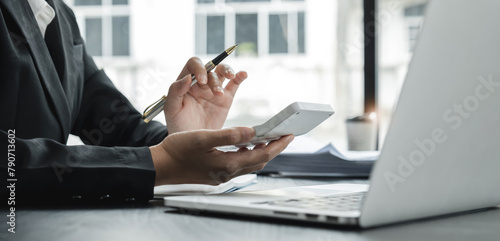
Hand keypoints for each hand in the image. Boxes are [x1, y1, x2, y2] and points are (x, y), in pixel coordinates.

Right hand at [149, 127, 293, 185]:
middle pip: (259, 161)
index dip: (278, 145)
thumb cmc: (178, 150)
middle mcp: (227, 173)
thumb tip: (252, 132)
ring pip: (250, 164)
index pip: (261, 155)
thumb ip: (229, 135)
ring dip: (261, 152)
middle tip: (283, 136)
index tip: (289, 136)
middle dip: (273, 149)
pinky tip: (245, 145)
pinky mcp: (216, 174)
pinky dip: (248, 155)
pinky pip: (240, 165)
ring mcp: (222, 175)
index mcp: (227, 164)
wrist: (161, 166)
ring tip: (268, 139)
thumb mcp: (203, 138)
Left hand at [164, 57, 246, 132]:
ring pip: (223, 73)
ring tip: (227, 84)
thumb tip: (187, 77)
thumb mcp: (171, 109)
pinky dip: (240, 77)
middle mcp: (201, 83)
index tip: (201, 80)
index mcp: (186, 82)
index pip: (194, 65)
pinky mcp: (226, 99)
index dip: (199, 68)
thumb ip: (175, 91)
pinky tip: (243, 74)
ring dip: (227, 73)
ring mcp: (214, 90)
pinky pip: (234, 84)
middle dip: (213, 79)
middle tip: (214, 92)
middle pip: (211, 68)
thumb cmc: (178, 124)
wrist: (191, 144)